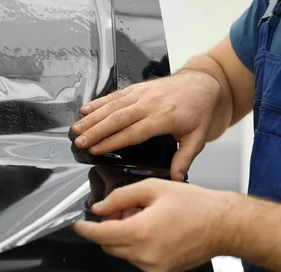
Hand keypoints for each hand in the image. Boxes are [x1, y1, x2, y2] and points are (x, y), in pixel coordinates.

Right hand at [71, 70, 221, 180]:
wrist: (203, 84)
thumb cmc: (199, 111)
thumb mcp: (197, 138)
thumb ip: (184, 158)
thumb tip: (176, 177)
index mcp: (164, 118)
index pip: (133, 133)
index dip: (112, 142)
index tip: (96, 150)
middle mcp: (150, 103)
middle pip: (117, 118)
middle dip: (96, 131)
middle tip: (80, 142)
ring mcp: (142, 94)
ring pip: (113, 106)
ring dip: (93, 117)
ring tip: (77, 128)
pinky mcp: (138, 88)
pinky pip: (115, 95)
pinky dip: (99, 102)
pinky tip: (85, 110)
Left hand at [72, 178, 237, 271]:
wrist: (223, 225)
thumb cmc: (195, 205)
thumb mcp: (154, 188)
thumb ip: (121, 197)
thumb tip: (100, 207)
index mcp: (140, 232)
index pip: (100, 235)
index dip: (85, 229)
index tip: (77, 224)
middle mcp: (144, 254)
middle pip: (109, 245)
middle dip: (108, 229)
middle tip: (124, 210)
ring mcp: (153, 266)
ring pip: (123, 253)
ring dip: (123, 237)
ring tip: (144, 218)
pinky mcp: (161, 271)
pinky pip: (138, 260)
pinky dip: (137, 246)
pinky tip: (154, 231)